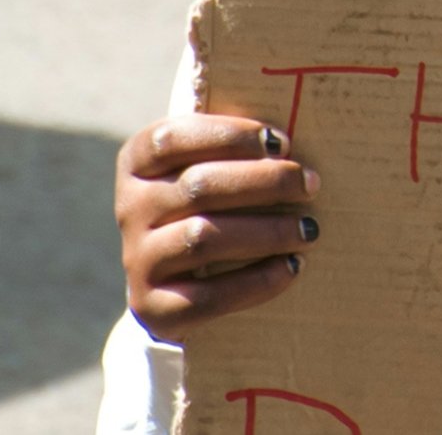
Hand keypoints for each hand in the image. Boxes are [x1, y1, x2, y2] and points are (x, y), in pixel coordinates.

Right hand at [115, 115, 317, 339]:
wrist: (175, 280)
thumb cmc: (209, 205)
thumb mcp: (206, 167)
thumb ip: (233, 147)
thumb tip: (287, 138)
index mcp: (137, 162)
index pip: (172, 138)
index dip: (230, 135)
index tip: (282, 142)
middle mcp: (131, 208)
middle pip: (198, 186)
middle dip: (265, 182)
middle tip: (310, 184)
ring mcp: (138, 259)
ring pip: (203, 238)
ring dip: (267, 231)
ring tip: (309, 228)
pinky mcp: (152, 306)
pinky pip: (207, 297)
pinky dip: (256, 281)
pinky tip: (291, 266)